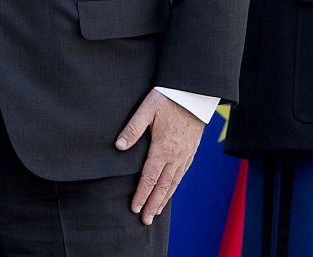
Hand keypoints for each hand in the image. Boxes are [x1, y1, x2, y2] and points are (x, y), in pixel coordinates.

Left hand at [115, 91, 203, 225]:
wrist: (194, 93)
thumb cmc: (168, 99)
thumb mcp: (146, 109)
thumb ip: (133, 129)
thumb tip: (118, 146)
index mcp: (162, 148)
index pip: (149, 178)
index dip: (141, 195)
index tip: (134, 208)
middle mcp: (175, 156)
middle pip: (163, 187)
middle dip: (152, 205)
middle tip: (145, 220)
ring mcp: (185, 155)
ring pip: (174, 183)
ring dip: (164, 199)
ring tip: (156, 212)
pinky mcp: (191, 151)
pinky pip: (182, 174)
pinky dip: (175, 186)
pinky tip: (170, 191)